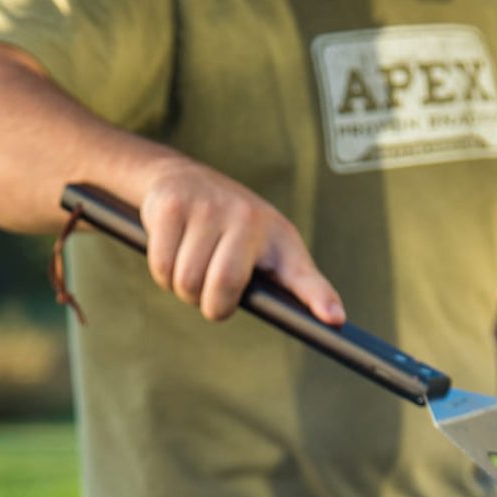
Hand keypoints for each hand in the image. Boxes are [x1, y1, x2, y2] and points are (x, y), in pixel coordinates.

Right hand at [137, 159, 344, 323]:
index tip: (335, 320)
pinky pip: (161, 265)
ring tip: (190, 266)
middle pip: (223, 289)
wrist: (180, 177)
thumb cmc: (232, 227)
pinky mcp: (172, 206)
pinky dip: (161, 273)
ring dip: (182, 288)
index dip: (319, 298)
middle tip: (208, 291)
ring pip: (187, 282)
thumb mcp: (270, 247)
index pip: (302, 274)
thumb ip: (295, 284)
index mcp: (279, 237)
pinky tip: (171, 252)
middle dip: (210, 304)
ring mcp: (208, 208)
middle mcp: (248, 219)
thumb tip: (335, 317)